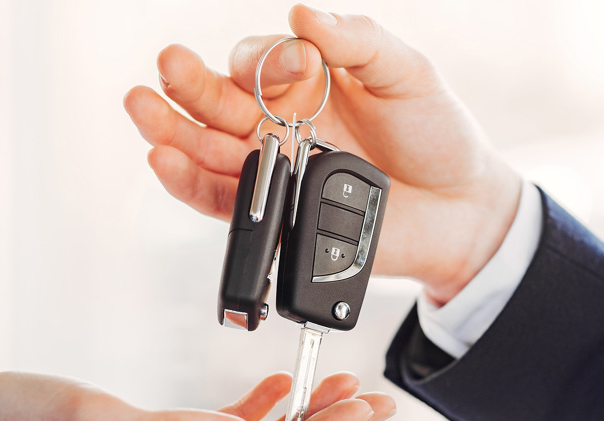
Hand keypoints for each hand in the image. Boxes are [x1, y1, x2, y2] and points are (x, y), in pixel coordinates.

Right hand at [124, 4, 522, 303]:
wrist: (461, 211)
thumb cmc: (438, 135)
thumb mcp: (408, 73)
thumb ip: (358, 41)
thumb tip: (302, 13)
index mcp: (304, 82)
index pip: (259, 62)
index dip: (264, 62)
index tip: (298, 69)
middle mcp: (278, 124)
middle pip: (217, 102)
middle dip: (188, 85)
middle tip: (166, 67)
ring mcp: (273, 170)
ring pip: (207, 150)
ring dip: (171, 132)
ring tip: (142, 111)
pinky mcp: (274, 216)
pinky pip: (222, 202)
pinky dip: (190, 184)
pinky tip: (166, 161)